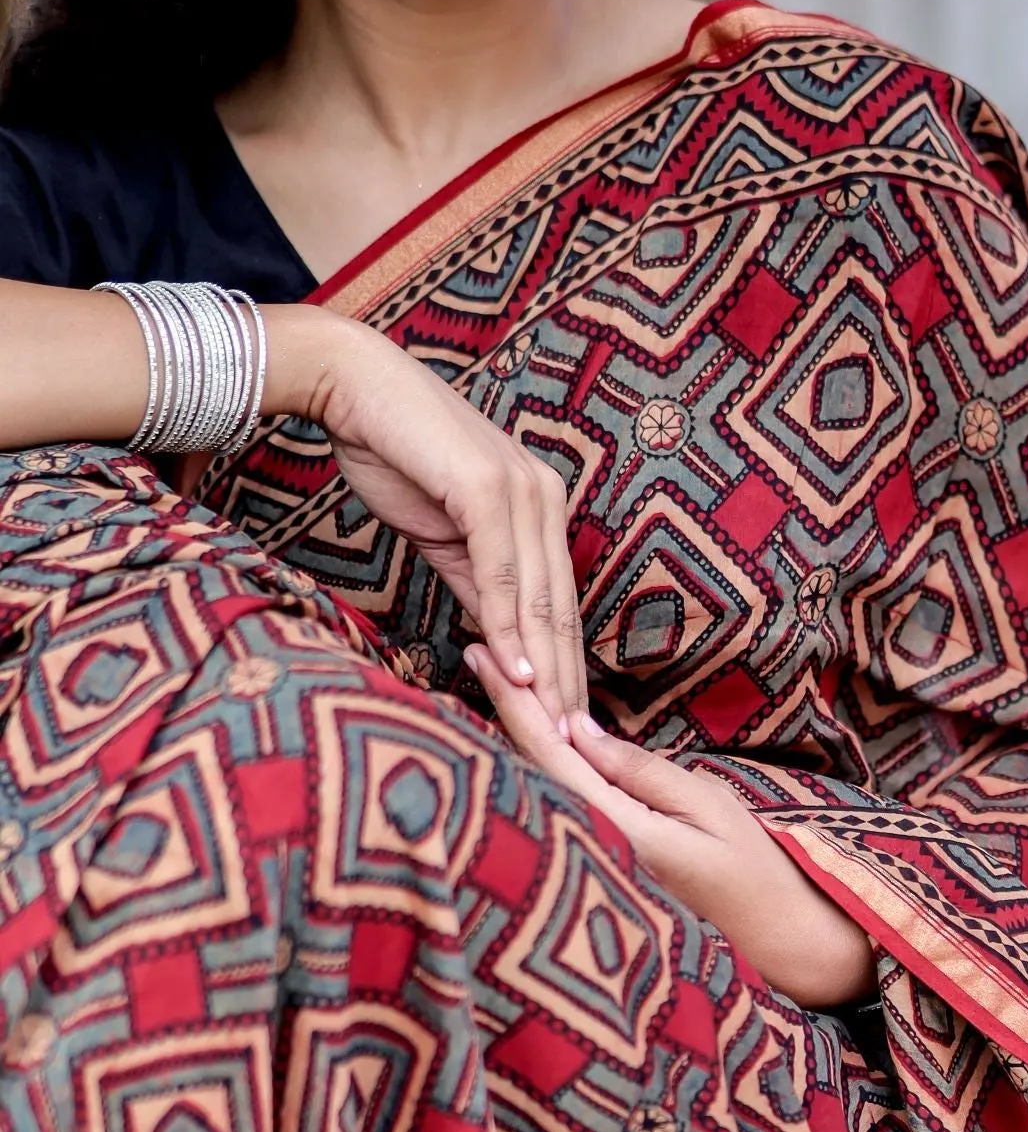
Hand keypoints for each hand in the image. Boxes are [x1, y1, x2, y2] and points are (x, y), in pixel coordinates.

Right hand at [264, 305, 586, 733]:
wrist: (353, 386)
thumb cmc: (394, 453)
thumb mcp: (444, 535)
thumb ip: (478, 583)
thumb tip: (501, 640)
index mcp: (540, 507)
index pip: (558, 602)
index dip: (562, 664)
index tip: (564, 721)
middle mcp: (545, 497)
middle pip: (560, 608)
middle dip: (565, 681)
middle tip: (571, 745)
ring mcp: (522, 490)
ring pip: (540, 597)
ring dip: (546, 668)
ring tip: (551, 726)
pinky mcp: (488, 488)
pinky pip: (504, 570)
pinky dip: (510, 625)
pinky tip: (516, 671)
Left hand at [462, 648, 874, 1008]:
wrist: (772, 939)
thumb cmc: (749, 868)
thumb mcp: (706, 804)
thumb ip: (638, 770)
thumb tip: (575, 729)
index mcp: (616, 829)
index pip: (548, 754)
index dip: (514, 702)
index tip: (485, 655)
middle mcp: (590, 849)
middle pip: (528, 770)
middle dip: (501, 711)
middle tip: (476, 652)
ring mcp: (589, 863)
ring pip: (537, 789)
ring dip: (513, 738)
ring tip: (489, 685)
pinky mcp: (597, 868)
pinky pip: (555, 808)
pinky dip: (537, 770)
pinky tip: (524, 744)